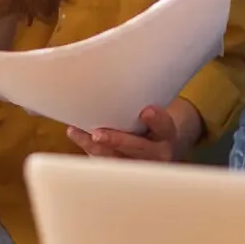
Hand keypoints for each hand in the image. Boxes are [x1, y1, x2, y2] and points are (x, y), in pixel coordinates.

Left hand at [67, 99, 202, 162]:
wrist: (159, 149)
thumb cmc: (153, 123)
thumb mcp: (157, 113)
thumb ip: (144, 103)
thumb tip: (119, 71)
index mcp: (167, 134)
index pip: (164, 126)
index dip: (156, 119)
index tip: (145, 111)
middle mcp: (157, 153)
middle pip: (139, 149)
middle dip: (117, 141)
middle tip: (98, 134)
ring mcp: (140, 166)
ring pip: (117, 160)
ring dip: (95, 147)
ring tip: (78, 132)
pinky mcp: (124, 172)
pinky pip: (104, 164)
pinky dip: (88, 149)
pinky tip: (76, 134)